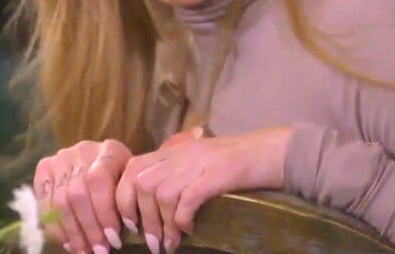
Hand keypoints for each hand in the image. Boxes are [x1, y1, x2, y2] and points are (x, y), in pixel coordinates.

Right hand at [33, 139, 131, 252]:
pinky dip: (55, 227)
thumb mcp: (130, 183)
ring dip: (72, 232)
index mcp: (109, 150)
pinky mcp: (44, 168)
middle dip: (89, 229)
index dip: (104, 214)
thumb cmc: (122, 178)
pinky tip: (67, 242)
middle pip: (77, 194)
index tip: (114, 241)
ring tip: (83, 251)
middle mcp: (82, 150)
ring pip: (60, 201)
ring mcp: (60, 159)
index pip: (99, 181)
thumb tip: (126, 232)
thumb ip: (126, 200)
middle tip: (98, 251)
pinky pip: (44, 203)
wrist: (102, 159)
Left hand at [115, 126, 292, 252]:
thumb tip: (154, 204)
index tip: (129, 223)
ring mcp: (197, 163)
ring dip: (162, 224)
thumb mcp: (198, 160)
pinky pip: (187, 200)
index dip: (124, 198)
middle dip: (140, 216)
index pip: (132, 168)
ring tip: (170, 244)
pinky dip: (183, 219)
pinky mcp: (215, 175)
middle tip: (151, 241)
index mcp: (173, 151)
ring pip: (160, 194)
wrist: (270, 151)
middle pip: (141, 183)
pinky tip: (190, 230)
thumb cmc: (235, 161)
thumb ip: (175, 174)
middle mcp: (180, 154)